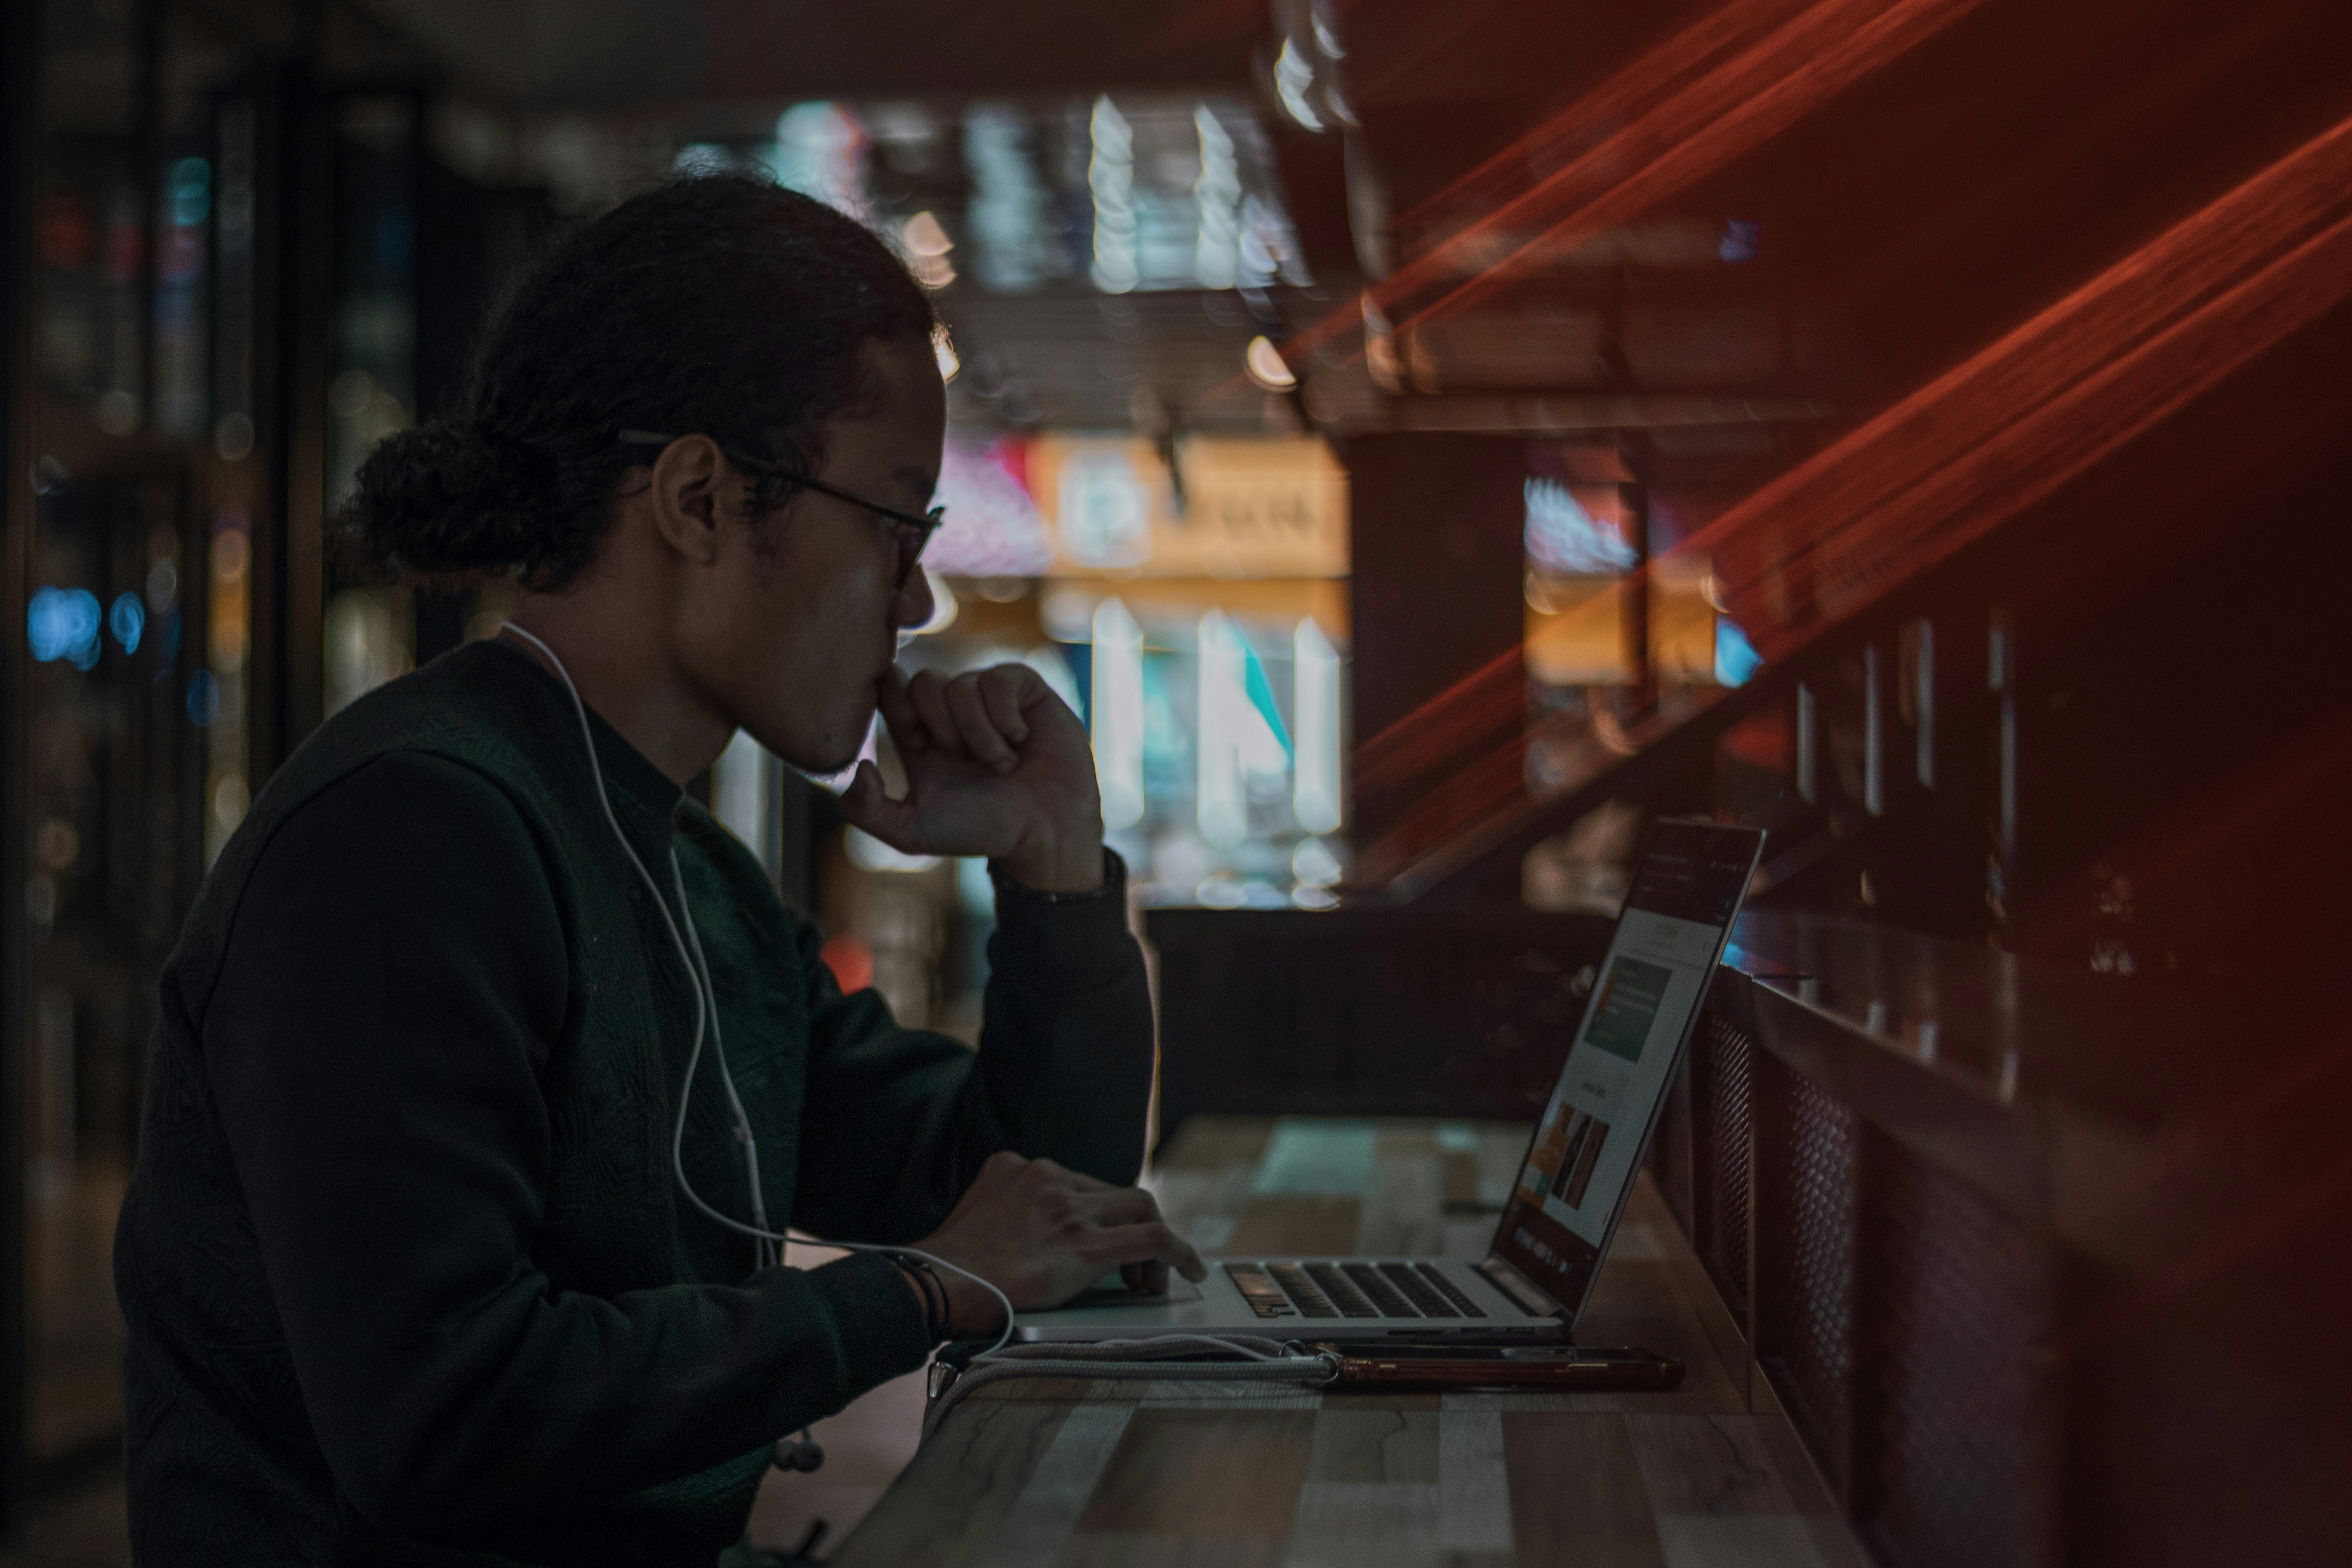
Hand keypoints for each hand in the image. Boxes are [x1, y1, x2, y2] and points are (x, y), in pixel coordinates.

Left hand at [838, 664, 1104, 892]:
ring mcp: (989, 696)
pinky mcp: (1024, 689)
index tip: (917, 738)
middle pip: (924, 682)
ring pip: (961, 685)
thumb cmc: (982, 831)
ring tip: (1001, 765)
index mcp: (919, 736)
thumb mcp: (912, 831)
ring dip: (980, 735)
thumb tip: (858, 766)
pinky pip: (999, 680)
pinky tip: (1022, 741)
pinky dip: (1007, 718)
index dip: (896, 703)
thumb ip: (866, 809)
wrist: (1045, 832)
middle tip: (964, 759)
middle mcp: (952, 711)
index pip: (891, 691)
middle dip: (942, 726)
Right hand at [914, 1152, 1206, 1336]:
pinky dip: (1179, 1252)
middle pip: (1115, 1195)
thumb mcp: (978, 1215)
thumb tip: (1033, 1239)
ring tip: (1152, 1281)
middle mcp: (1048, 1178)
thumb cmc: (950, 1268)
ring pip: (1140, 1209)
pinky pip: (1153, 1238)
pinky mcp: (1085, 1245)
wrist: (936, 1285)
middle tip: (1135, 1271)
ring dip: (1155, 1244)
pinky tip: (1190, 1269)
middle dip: (1131, 1229)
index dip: (1101, 1216)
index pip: (1081, 1184)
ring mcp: (1069, 1209)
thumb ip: (1009, 1211)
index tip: (1105, 1243)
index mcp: (1018, 1167)